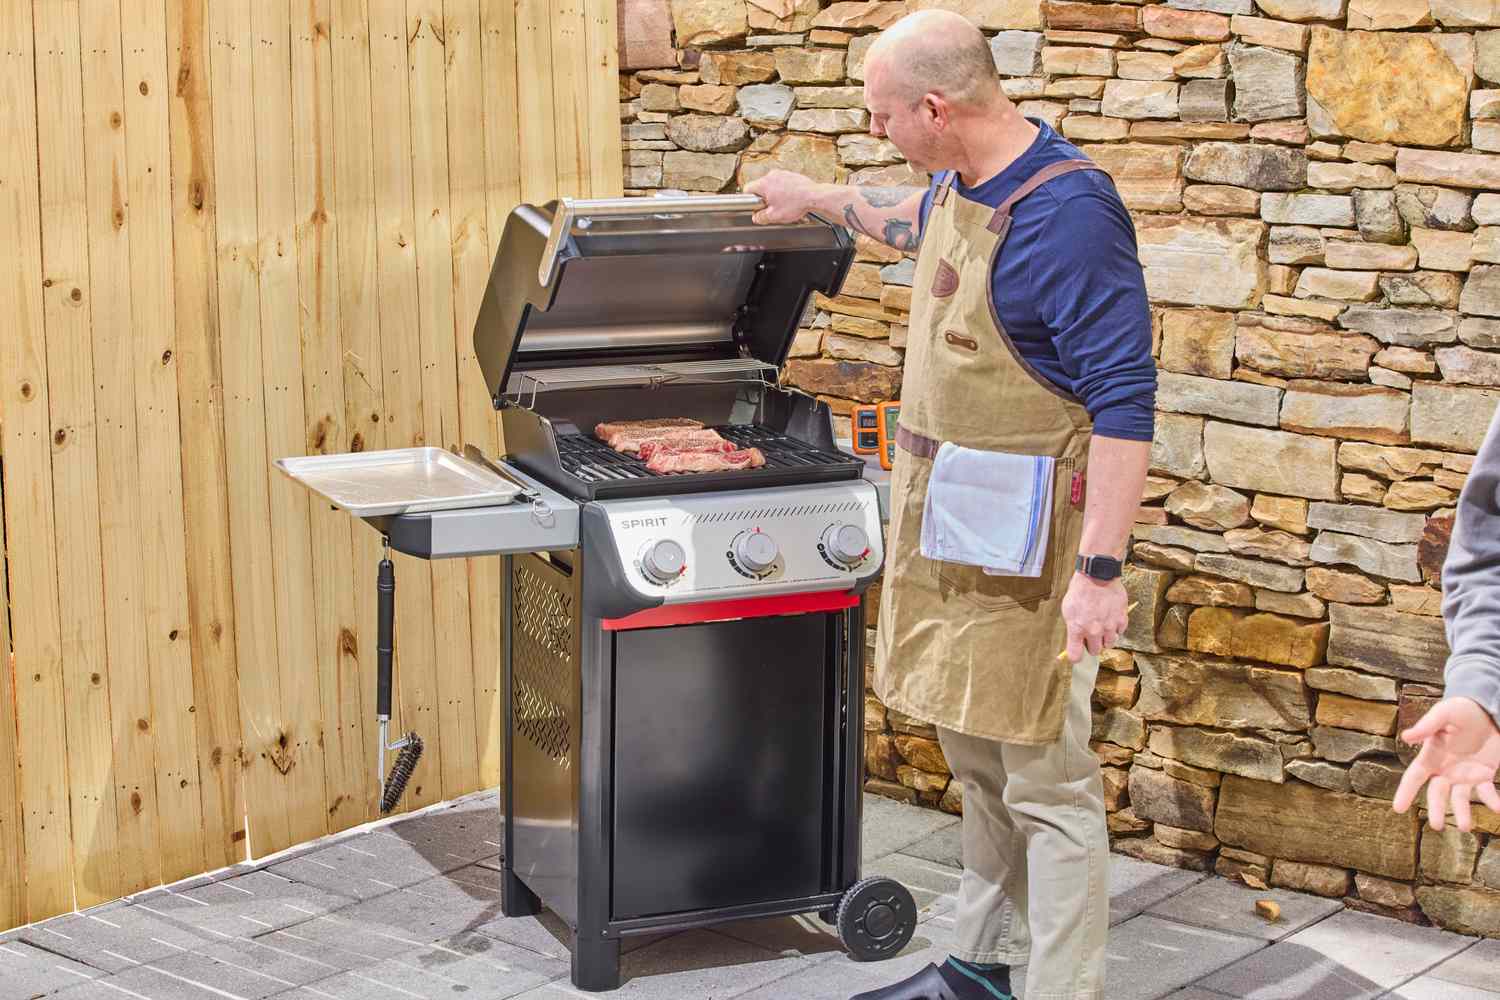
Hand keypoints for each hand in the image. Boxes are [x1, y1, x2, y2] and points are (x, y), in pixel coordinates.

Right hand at [744, 170, 820, 224]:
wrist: (814, 196)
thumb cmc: (796, 204)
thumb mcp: (774, 216)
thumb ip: (760, 217)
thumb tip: (756, 217)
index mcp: (764, 184)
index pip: (747, 189)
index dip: (748, 199)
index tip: (754, 205)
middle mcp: (772, 175)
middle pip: (760, 187)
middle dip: (763, 198)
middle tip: (771, 208)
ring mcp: (782, 173)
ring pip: (772, 185)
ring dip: (774, 194)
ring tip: (783, 204)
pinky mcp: (791, 175)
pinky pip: (782, 183)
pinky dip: (784, 191)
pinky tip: (790, 200)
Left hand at [1060, 573, 1127, 661]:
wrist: (1097, 575)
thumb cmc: (1080, 591)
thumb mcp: (1067, 609)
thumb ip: (1071, 627)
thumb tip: (1075, 640)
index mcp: (1077, 628)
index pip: (1075, 656)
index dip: (1076, 657)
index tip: (1077, 653)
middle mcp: (1093, 631)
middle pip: (1094, 651)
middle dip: (1092, 645)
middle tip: (1090, 634)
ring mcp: (1109, 626)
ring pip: (1109, 644)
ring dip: (1105, 638)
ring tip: (1101, 626)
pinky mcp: (1121, 619)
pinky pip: (1120, 632)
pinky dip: (1116, 628)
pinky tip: (1110, 618)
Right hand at [1392, 697, 1499, 831]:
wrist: (1489, 710)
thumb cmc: (1462, 710)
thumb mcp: (1444, 713)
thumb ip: (1427, 726)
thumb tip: (1406, 737)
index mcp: (1431, 756)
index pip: (1414, 777)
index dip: (1405, 792)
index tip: (1397, 809)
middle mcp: (1445, 770)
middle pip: (1437, 794)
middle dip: (1437, 810)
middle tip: (1438, 826)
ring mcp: (1465, 774)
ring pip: (1460, 799)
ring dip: (1462, 813)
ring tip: (1466, 827)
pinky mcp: (1485, 774)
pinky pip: (1487, 793)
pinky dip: (1493, 802)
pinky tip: (1499, 809)